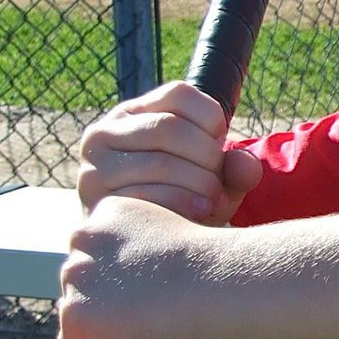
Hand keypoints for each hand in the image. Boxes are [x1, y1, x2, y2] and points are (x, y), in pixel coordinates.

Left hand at [56, 196, 227, 338]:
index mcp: (107, 212)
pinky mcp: (76, 317)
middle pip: (80, 286)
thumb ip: (138, 253)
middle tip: (152, 312)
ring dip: (104, 332)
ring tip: (146, 330)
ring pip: (76, 319)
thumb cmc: (213, 266)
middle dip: (106, 305)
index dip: (123, 282)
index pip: (95, 258)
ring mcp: (76, 278)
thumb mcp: (168, 240)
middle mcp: (83, 238)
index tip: (153, 289)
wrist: (223, 280)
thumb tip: (126, 291)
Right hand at [77, 81, 261, 223]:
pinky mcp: (96, 200)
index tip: (219, 148)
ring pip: (159, 162)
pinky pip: (146, 195)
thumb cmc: (188, 200)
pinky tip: (198, 213)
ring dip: (198, 183)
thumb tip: (244, 164)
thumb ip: (238, 168)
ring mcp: (95, 166)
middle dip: (207, 157)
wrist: (149, 243)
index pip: (179, 94)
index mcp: (136, 112)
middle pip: (170, 127)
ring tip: (211, 200)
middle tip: (217, 181)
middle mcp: (105, 131)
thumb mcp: (218, 179)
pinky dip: (183, 204)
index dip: (212, 120)